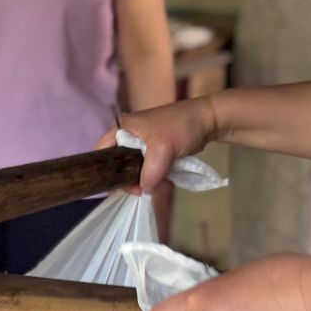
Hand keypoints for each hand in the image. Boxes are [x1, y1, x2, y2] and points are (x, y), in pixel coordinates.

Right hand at [96, 96, 220, 193]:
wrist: (208, 120)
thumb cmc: (181, 126)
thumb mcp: (162, 149)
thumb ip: (150, 171)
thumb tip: (144, 190)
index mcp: (123, 127)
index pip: (102, 150)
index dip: (104, 169)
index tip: (114, 186)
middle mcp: (129, 134)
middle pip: (117, 162)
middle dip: (125, 178)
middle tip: (137, 190)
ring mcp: (142, 143)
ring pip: (132, 167)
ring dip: (138, 179)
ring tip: (146, 189)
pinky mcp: (154, 150)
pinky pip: (145, 167)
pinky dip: (149, 176)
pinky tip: (154, 183)